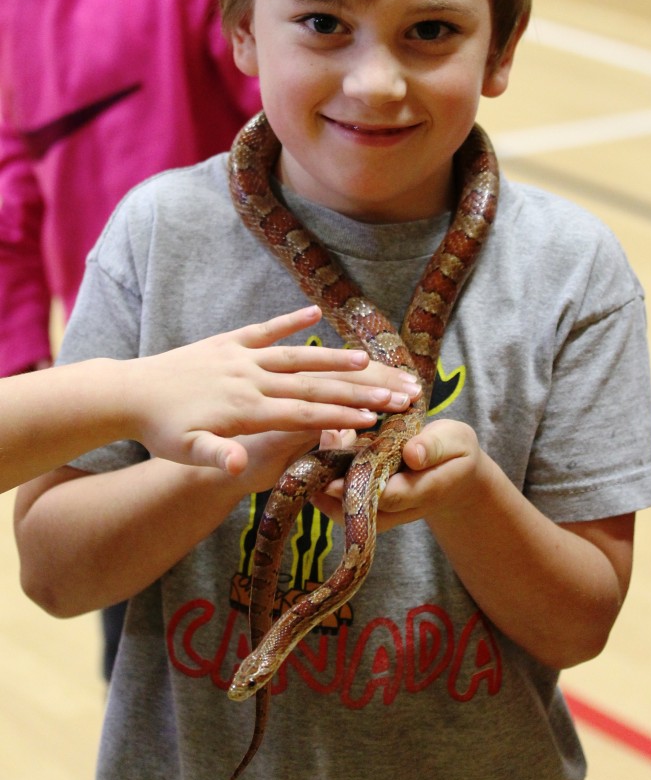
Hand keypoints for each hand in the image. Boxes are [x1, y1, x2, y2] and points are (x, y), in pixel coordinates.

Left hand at [123, 305, 420, 472]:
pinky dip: (289, 320)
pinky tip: (315, 312)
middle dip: (356, 389)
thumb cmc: (160, 430)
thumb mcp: (183, 451)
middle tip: (393, 392)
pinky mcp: (229, 342)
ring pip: (296, 356)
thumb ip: (213, 456)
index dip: (342, 416)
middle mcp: (251, 378)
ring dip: (333, 357)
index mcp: (246, 408)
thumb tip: (235, 467)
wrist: (129, 392)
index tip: (377, 419)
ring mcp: (241, 357)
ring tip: (368, 359)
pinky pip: (264, 330)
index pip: (304, 413)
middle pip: (312, 384)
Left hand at [312, 418, 481, 530]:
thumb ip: (435, 447)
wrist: (456, 475)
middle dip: (332, 488)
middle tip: (313, 460)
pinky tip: (322, 452)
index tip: (332, 480)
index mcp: (423, 490)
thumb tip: (412, 454)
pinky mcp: (370, 506)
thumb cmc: (455, 452)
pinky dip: (327, 482)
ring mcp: (383, 512)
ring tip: (315, 452)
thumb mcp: (455, 441)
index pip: (388, 496)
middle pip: (359, 511)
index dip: (359, 489)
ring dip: (324, 487)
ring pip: (345, 512)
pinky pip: (342, 503)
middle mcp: (399, 508)